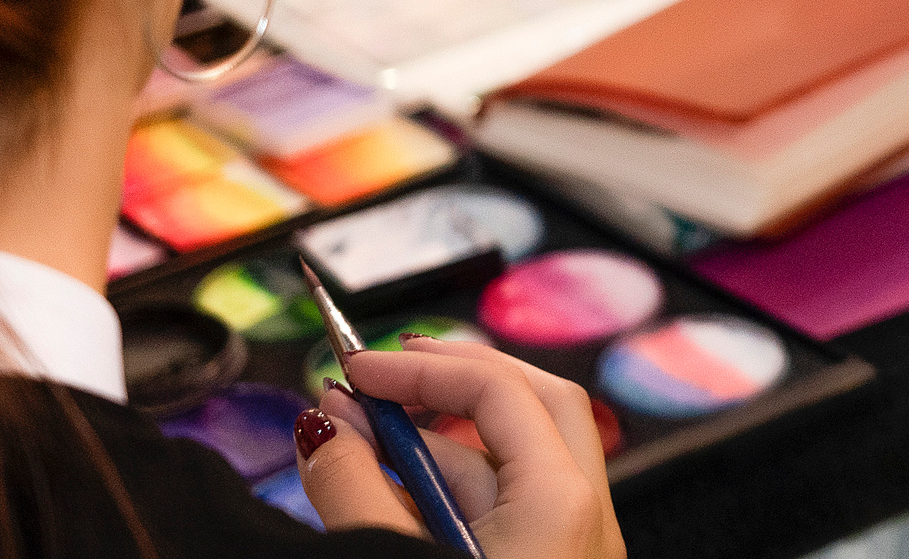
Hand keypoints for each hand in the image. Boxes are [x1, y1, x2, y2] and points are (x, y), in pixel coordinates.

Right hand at [298, 335, 623, 558]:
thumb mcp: (391, 556)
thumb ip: (351, 488)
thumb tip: (320, 426)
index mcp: (561, 502)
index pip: (497, 389)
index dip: (420, 368)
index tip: (353, 370)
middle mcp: (587, 517)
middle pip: (533, 404)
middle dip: (453, 381)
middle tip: (383, 376)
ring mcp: (578, 549)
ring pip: (517, 464)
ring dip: (438, 447)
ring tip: (358, 447)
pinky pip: (514, 509)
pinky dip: (456, 492)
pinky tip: (395, 498)